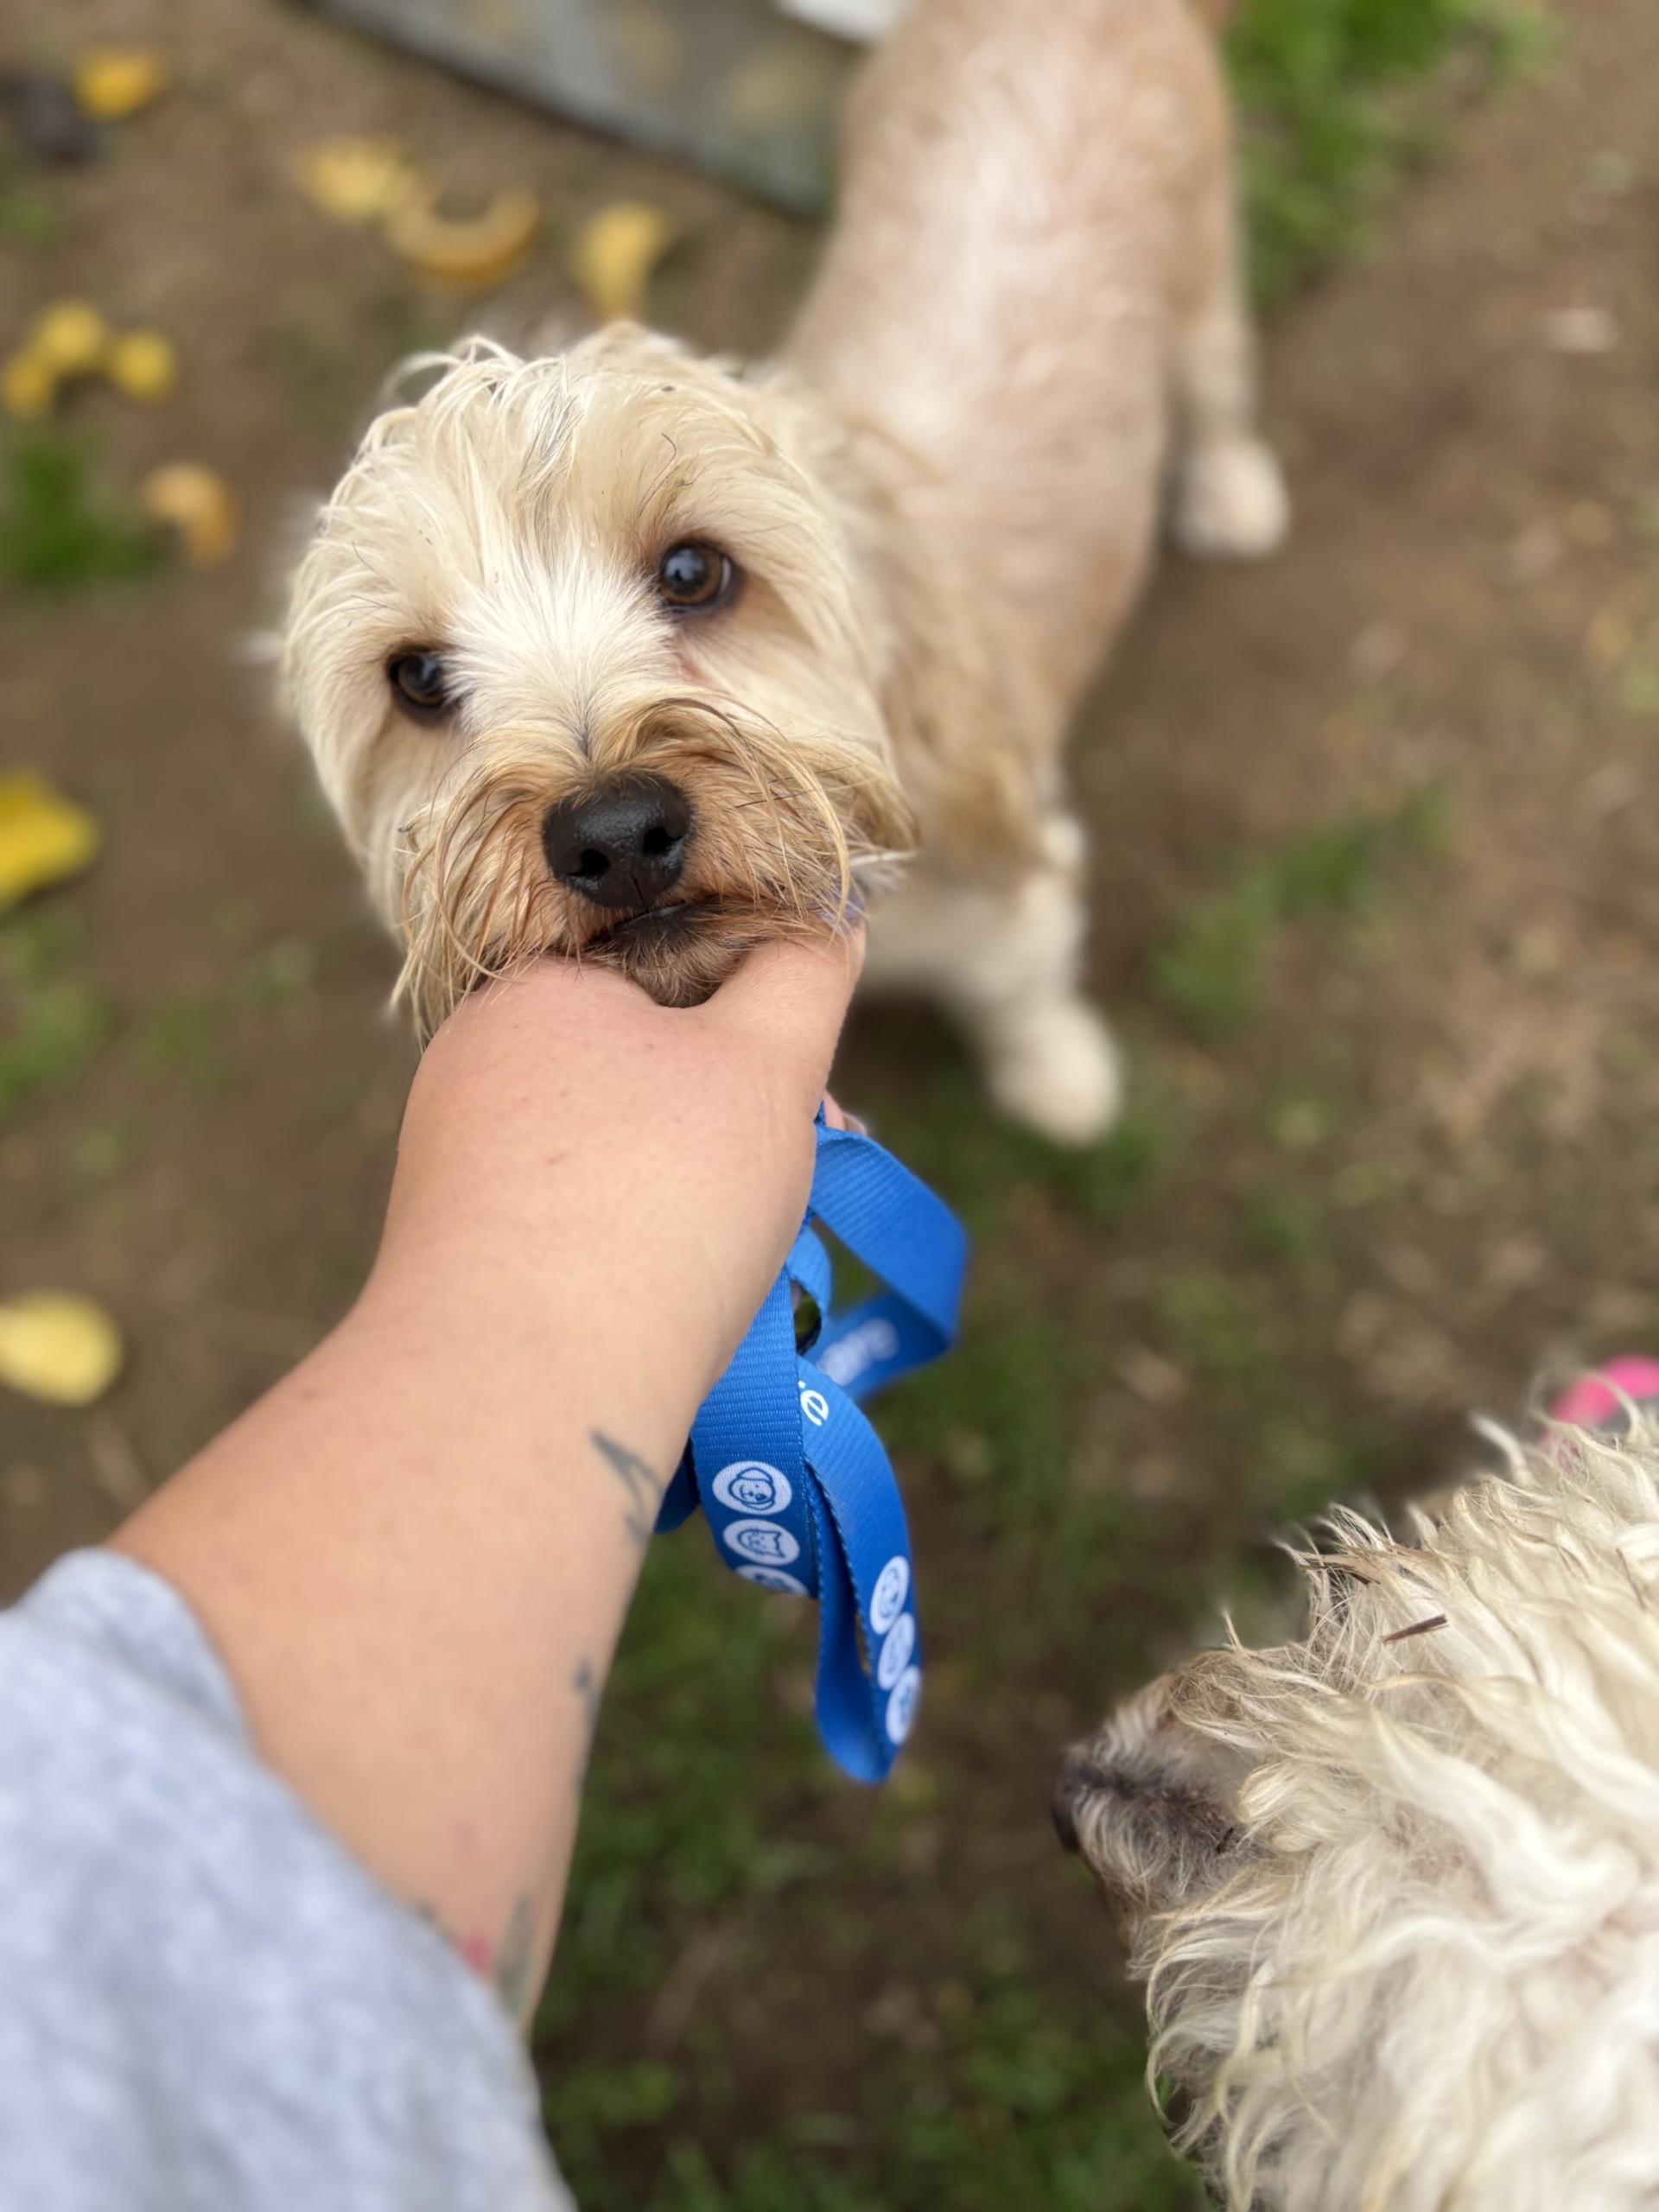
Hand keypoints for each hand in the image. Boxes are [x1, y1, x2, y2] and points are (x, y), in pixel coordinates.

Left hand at [376, 928, 865, 1402]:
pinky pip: (572, 1217)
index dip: (758, 1018)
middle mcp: (474, 1066)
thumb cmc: (653, 1205)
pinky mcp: (459, 1254)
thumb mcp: (763, 1066)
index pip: (668, 962)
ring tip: (757, 1245)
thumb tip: (831, 915)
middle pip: (642, 1061)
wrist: (522, 1391)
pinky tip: (685, 1289)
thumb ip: (804, 975)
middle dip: (737, 1110)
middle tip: (811, 1164)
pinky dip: (637, 1238)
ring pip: (614, 1145)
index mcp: (533, 989)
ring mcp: (455, 1164)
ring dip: (699, 1180)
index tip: (813, 1089)